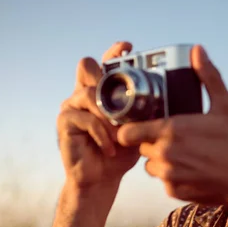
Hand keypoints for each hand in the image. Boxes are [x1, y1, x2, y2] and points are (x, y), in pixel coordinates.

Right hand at [56, 42, 139, 191]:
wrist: (102, 179)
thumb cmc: (120, 153)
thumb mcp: (137, 130)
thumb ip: (144, 113)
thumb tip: (163, 100)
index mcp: (101, 93)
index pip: (105, 65)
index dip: (114, 53)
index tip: (127, 47)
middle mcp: (83, 95)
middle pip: (85, 65)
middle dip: (103, 75)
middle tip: (117, 93)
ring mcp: (71, 107)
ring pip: (87, 93)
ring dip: (107, 115)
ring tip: (118, 134)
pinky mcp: (64, 123)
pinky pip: (85, 119)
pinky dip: (101, 134)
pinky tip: (109, 147)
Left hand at [116, 45, 227, 204]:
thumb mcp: (225, 105)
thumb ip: (207, 76)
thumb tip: (198, 50)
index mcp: (171, 130)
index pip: (128, 132)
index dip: (130, 128)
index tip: (138, 125)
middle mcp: (164, 154)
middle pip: (140, 147)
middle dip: (150, 141)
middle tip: (172, 137)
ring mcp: (168, 176)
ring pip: (150, 166)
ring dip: (160, 160)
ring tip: (183, 154)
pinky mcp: (174, 192)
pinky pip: (164, 182)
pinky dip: (173, 177)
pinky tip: (192, 170)